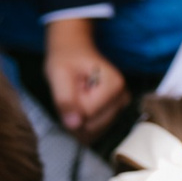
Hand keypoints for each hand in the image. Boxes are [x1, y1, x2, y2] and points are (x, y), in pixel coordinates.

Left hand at [43, 18, 128, 137]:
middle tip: (71, 92)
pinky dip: (83, 122)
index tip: (70, 85)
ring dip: (78, 118)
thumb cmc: (66, 58)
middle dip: (75, 114)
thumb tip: (73, 125)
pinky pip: (96, 130)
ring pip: (94, 131)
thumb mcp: (58, 74)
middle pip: (93, 125)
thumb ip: (64, 99)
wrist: (74, 50)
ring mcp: (121, 106)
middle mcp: (123, 97)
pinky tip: (81, 105)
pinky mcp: (116, 112)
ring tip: (76, 96)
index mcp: (114, 84)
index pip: (87, 113)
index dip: (71, 104)